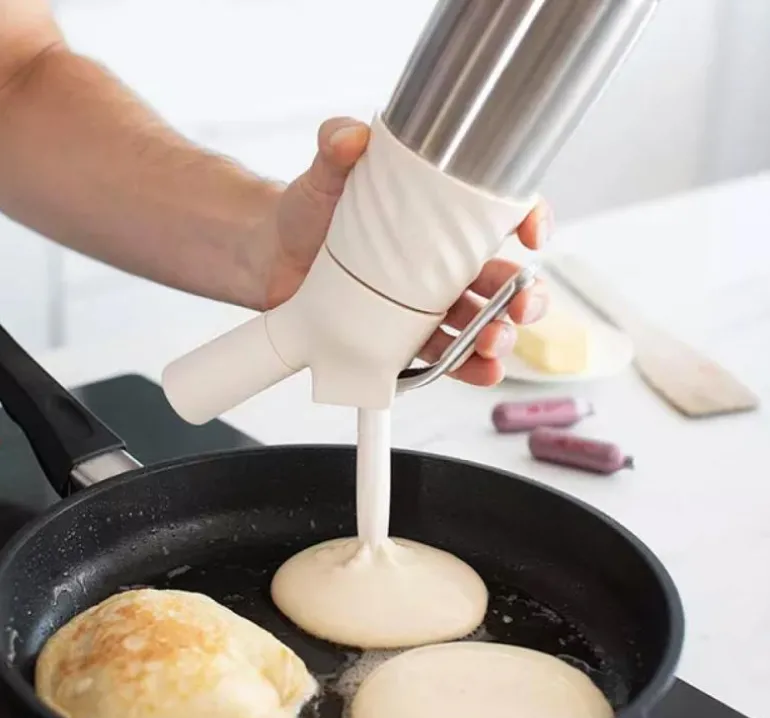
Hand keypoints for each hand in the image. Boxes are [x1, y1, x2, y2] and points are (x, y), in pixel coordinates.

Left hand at [263, 117, 551, 386]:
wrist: (270, 255)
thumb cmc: (307, 210)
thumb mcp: (327, 172)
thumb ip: (338, 145)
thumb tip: (352, 138)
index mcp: (439, 219)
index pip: (501, 216)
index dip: (531, 221)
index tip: (533, 234)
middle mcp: (440, 262)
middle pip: (502, 280)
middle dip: (524, 295)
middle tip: (519, 302)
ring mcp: (423, 303)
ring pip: (479, 323)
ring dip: (499, 336)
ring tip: (494, 343)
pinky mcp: (402, 336)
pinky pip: (443, 355)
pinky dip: (465, 367)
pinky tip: (479, 370)